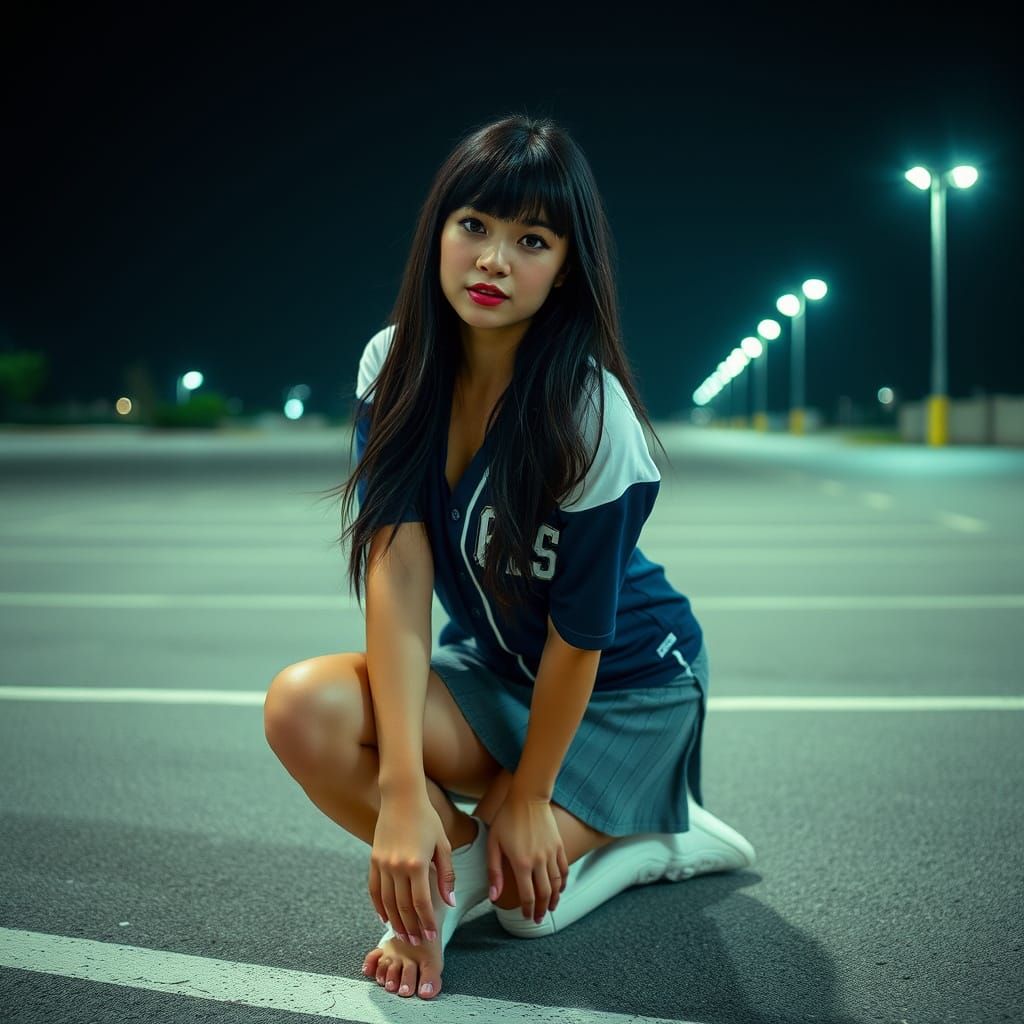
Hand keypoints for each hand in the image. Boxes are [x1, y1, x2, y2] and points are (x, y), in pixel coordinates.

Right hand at [369, 793, 455, 944]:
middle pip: (403, 907)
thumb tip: (449, 902)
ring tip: (404, 935)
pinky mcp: (373, 860)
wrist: (401, 797)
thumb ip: (446, 875)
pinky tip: (384, 917)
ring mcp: (382, 864)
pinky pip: (374, 890)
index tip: (432, 935)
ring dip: (395, 922)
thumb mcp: (442, 845)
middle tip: (419, 942)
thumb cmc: (427, 818)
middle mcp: (397, 867)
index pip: (422, 903)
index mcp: (418, 864)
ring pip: (387, 903)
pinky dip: (378, 906)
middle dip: (412, 928)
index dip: (427, 922)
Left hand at [486, 791, 568, 922]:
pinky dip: (563, 882)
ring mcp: (551, 853)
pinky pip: (564, 869)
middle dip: (542, 909)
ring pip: (557, 884)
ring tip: (551, 907)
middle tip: (539, 918)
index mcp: (521, 863)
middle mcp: (539, 861)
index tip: (527, 916)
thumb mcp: (493, 843)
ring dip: (555, 899)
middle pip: (545, 893)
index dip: (528, 909)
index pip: (527, 895)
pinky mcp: (558, 845)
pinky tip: (560, 888)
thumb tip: (494, 896)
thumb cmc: (507, 818)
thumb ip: (494, 871)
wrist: (528, 797)